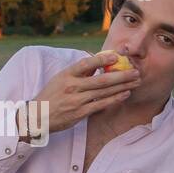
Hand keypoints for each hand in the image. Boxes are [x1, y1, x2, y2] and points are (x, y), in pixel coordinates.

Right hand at [20, 51, 140, 137]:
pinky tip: (125, 94)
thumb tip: (97, 61)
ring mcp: (77, 100)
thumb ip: (79, 72)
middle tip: (136, 71)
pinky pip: (101, 104)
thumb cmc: (51, 95)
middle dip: (121, 75)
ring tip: (135, 81)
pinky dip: (114, 99)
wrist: (38, 116)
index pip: (85, 64)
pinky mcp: (80, 113)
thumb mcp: (61, 79)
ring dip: (122, 86)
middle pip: (101, 79)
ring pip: (104, 92)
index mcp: (67, 75)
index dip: (101, 59)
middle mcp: (72, 86)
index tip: (116, 56)